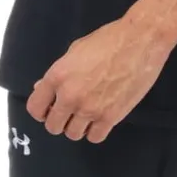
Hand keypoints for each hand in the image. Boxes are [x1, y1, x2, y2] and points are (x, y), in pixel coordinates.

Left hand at [28, 15, 174, 143]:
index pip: (35, 108)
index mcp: (58, 75)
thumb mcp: (76, 49)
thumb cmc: (108, 39)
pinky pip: (94, 137)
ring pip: (73, 134)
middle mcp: (70, 96)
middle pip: (53, 126)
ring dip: (78, 126)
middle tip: (71, 111)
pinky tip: (101, 118)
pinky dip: (96, 130)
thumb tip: (42, 88)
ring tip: (88, 113)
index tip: (50, 108)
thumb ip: (59, 72)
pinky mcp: (110, 117)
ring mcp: (90, 108)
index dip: (42, 110)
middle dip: (60, 119)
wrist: (140, 40)